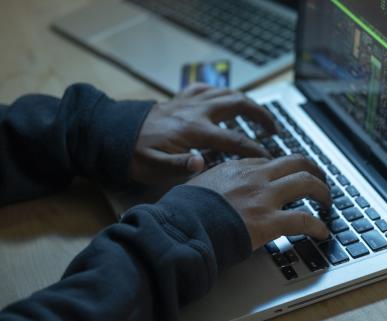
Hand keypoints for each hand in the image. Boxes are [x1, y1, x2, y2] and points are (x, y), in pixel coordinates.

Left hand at [130, 84, 277, 185]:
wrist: (112, 135)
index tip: (269, 156)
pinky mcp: (180, 99)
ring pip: (227, 93)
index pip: (234, 138)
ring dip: (247, 102)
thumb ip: (179, 166)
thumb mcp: (154, 167)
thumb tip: (201, 163)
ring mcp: (189, 102)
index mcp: (193, 130)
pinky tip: (227, 100)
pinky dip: (221, 92)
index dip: (255, 148)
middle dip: (261, 115)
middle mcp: (195, 111)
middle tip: (274, 129)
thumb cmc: (134, 155)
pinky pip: (207, 88)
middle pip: (238, 104)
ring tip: (260, 115)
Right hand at [187, 155, 331, 249]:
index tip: (289, 178)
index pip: (270, 162)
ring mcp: (264, 197)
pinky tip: (322, 232)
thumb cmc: (183, 212)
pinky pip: (303, 219)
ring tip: (327, 202)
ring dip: (323, 191)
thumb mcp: (195, 186)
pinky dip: (317, 226)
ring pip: (306, 182)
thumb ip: (211, 185)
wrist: (180, 228)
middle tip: (319, 181)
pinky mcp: (269, 222)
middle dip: (314, 170)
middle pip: (297, 162)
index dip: (285, 170)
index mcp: (236, 168)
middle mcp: (255, 177)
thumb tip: (211, 192)